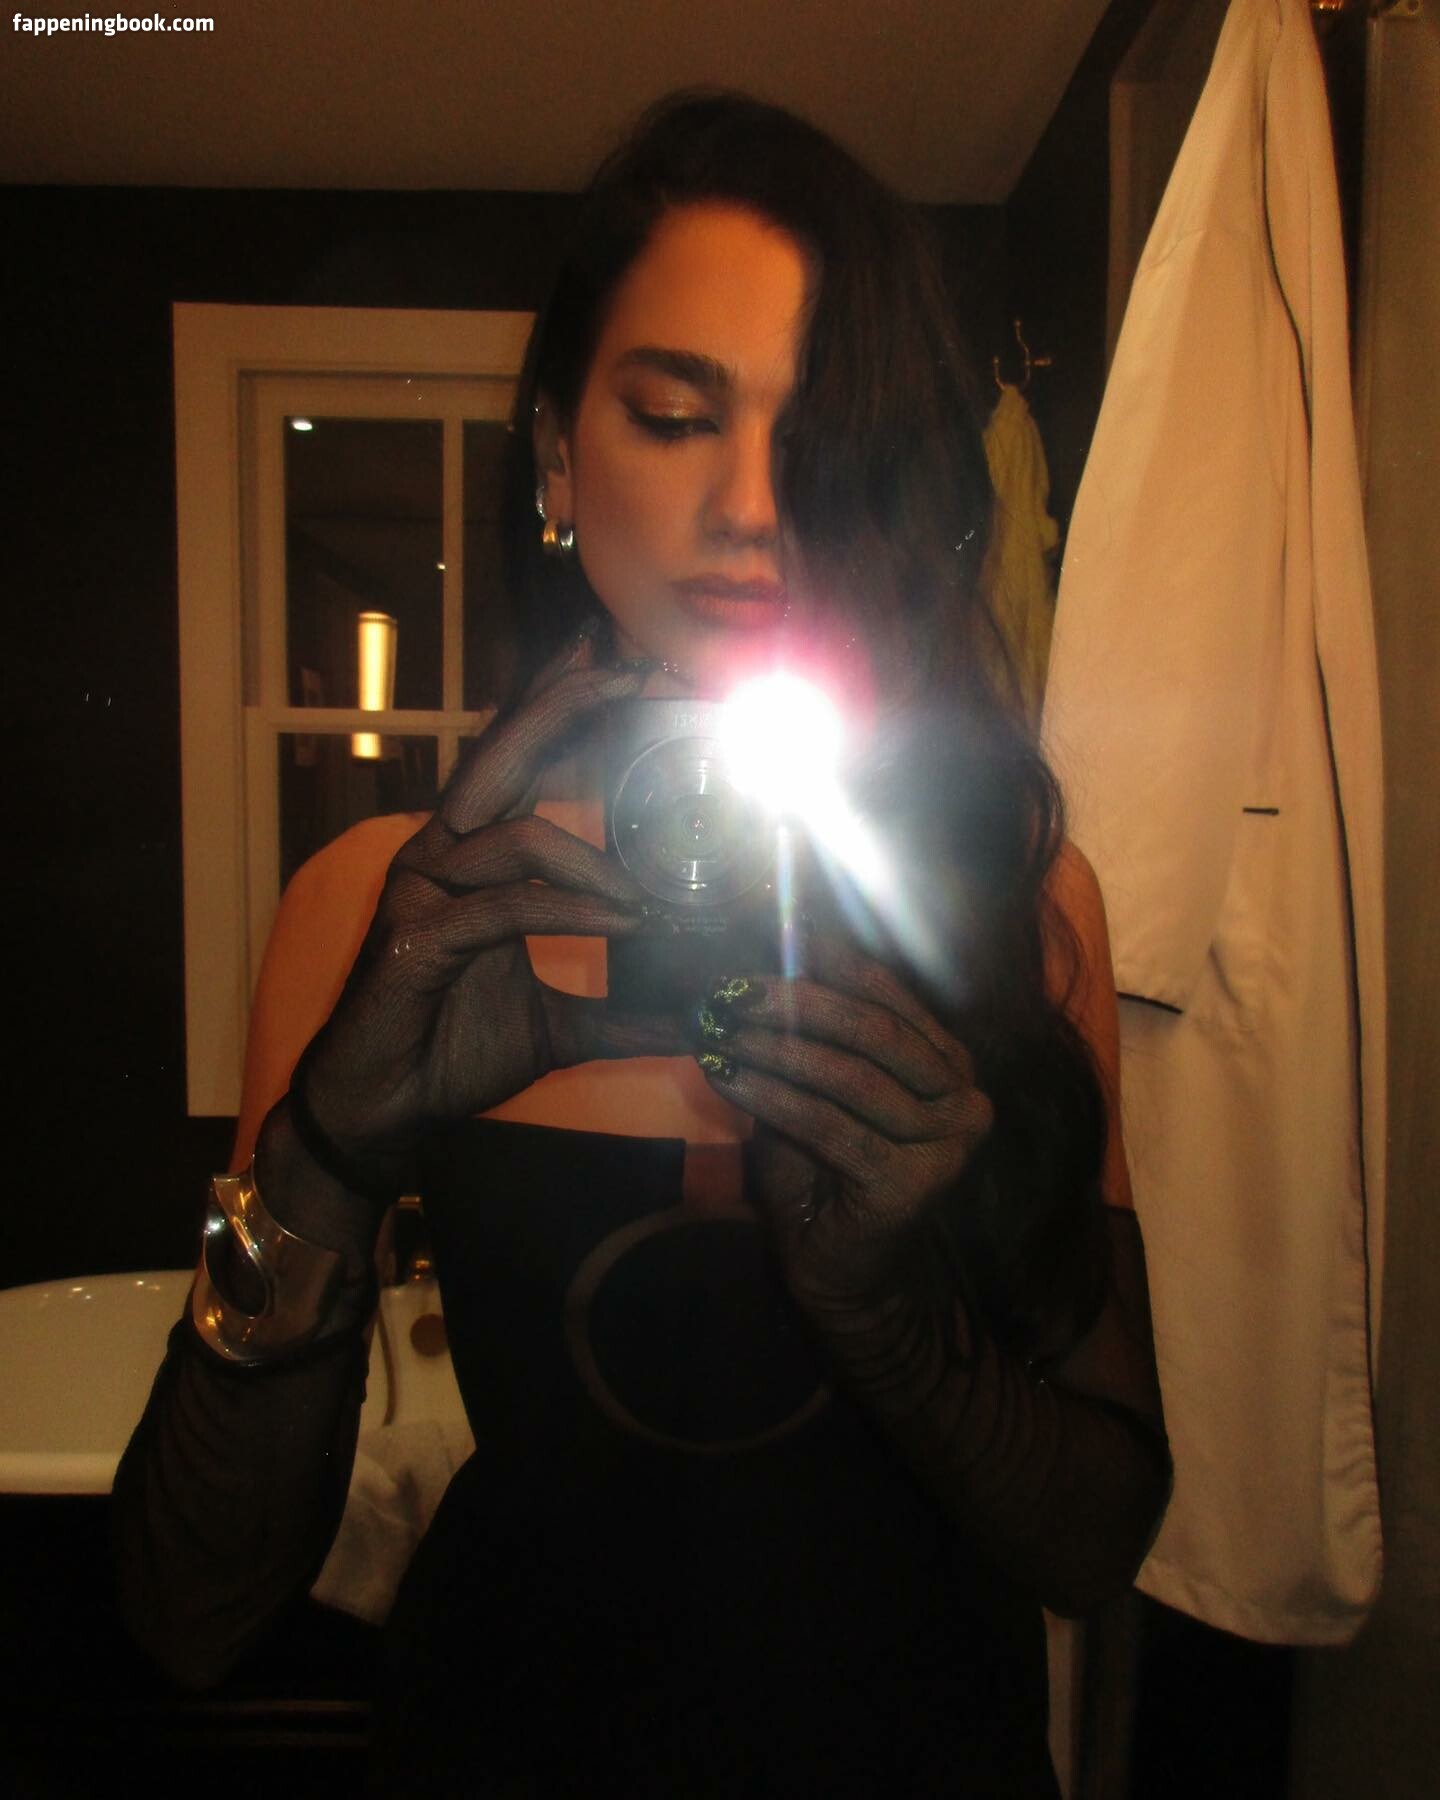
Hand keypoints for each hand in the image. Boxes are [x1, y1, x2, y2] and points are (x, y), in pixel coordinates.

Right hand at [295, 629, 686, 1192]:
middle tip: (637, 668)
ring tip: (657, 900)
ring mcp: (422, 891)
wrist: (380, 1115)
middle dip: (570, 703)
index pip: (520, 761)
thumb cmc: (450, 1052)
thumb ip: (622, 1012)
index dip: (563, 704)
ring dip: (599, 860)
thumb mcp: (558, 1027)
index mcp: (470, 858)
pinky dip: (573, 910)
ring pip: (515, 832)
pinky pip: (506, 907)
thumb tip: (696, 1017)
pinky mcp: (415, 939)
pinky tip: (626, 923)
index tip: (624, 662)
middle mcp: (440, 856)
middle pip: (504, 756)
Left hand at [693, 933, 992, 1311]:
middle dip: (798, 1000)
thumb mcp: (814, 1088)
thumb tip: (760, 957)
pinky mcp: (913, 1183)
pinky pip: (830, 1125)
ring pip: (849, 1076)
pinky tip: (728, 1077)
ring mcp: (947, 1143)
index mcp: (948, 1062)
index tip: (774, 925)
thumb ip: (806, 1031)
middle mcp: (964, 1097)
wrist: (840, 1272)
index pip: (888, 995)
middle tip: (732, 989)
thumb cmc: (824, 1174)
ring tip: (719, 1030)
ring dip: (775, 1047)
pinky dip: (772, 1097)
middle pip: (874, 1029)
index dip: (832, 958)